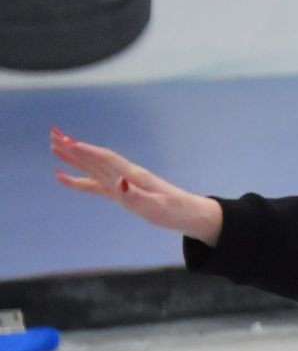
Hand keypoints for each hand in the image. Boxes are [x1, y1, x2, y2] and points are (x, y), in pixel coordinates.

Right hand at [50, 129, 222, 241]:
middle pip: (97, 158)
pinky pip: (96, 184)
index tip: (66, 141)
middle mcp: (126, 176)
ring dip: (75, 158)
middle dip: (75, 148)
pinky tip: (64, 178)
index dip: (87, 151)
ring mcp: (123, 184)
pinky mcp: (121, 193)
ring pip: (94, 168)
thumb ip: (136, 196)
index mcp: (135, 177)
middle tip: (53, 134)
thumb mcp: (157, 208)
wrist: (192, 216)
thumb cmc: (176, 212)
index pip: (107, 160)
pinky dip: (79, 180)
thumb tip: (118, 182)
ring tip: (54, 147)